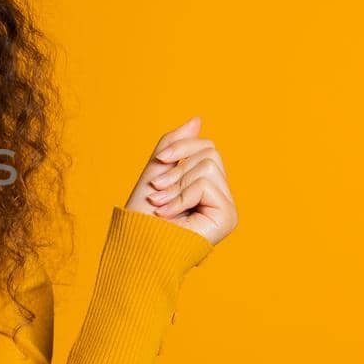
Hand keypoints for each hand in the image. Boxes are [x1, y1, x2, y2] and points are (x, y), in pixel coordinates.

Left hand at [123, 115, 236, 245]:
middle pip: (209, 153)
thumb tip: (198, 119)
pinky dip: (181, 196)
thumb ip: (176, 145)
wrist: (135, 244)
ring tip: (161, 206)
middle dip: (176, 169)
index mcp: (207, 185)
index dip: (180, 148)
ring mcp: (227, 206)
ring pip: (207, 166)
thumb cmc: (142, 214)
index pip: (206, 146)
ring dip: (176, 184)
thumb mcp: (157, 170)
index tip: (159, 162)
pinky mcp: (228, 216)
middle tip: (158, 193)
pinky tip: (168, 215)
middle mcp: (221, 196)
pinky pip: (206, 183)